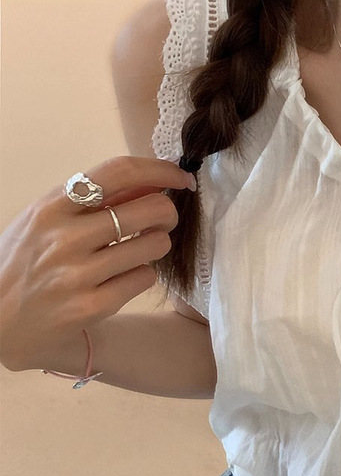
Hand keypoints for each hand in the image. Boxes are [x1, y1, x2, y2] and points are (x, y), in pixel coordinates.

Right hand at [0, 156, 195, 371]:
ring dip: (157, 245)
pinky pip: (145, 278)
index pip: (119, 172)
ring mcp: (80, 274)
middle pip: (150, 208)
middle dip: (167, 212)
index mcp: (52, 206)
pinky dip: (143, 275)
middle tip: (163, 221)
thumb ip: (92, 201)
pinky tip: (124, 278)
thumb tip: (149, 183)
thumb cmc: (24, 263)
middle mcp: (66, 237)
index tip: (180, 177)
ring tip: (139, 250)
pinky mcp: (93, 306)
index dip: (160, 169)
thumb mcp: (45, 220)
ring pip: (155, 244)